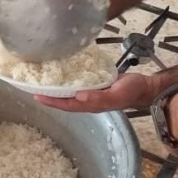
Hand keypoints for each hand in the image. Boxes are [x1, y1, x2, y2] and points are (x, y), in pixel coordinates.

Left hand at [34, 72, 155, 112]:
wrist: (144, 87)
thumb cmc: (131, 91)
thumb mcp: (116, 94)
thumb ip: (98, 96)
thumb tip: (78, 95)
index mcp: (90, 104)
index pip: (65, 104)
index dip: (51, 101)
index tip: (36, 95)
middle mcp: (88, 99)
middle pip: (64, 99)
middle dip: (49, 95)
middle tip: (33, 86)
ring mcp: (91, 93)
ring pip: (69, 92)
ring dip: (57, 88)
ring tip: (43, 80)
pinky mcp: (95, 84)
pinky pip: (78, 83)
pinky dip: (68, 79)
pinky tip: (62, 73)